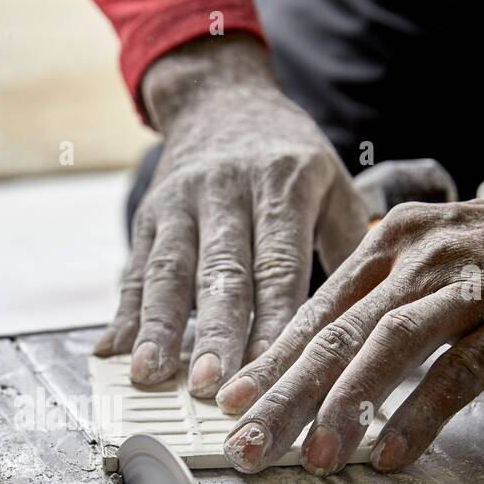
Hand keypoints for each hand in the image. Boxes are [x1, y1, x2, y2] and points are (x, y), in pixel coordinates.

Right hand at [93, 35, 369, 397]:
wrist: (219, 99)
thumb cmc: (288, 158)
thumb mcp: (332, 181)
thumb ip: (349, 241)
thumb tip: (370, 307)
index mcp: (283, 184)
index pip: (279, 262)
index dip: (273, 320)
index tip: (271, 369)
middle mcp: (227, 190)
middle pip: (220, 272)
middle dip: (214, 332)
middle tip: (208, 384)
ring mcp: (180, 203)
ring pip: (167, 271)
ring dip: (156, 326)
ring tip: (147, 372)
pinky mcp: (148, 216)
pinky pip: (135, 269)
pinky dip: (123, 313)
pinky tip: (113, 350)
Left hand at [219, 114, 483, 474]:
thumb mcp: (430, 258)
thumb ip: (377, 298)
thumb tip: (314, 354)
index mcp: (388, 245)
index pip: (315, 310)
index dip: (270, 360)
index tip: (230, 402)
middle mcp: (418, 260)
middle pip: (336, 333)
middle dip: (284, 394)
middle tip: (246, 443)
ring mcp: (468, 287)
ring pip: (388, 346)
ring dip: (343, 405)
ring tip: (311, 456)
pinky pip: (458, 372)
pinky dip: (419, 413)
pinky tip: (389, 452)